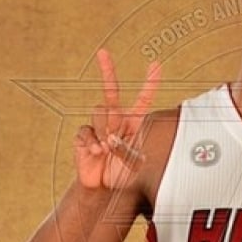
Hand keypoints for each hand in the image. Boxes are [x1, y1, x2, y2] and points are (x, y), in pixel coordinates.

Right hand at [74, 49, 160, 188]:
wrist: (105, 188)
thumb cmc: (125, 174)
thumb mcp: (136, 164)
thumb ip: (127, 150)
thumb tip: (110, 140)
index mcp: (135, 124)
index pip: (143, 100)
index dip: (150, 83)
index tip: (155, 65)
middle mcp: (116, 121)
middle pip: (111, 92)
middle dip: (107, 70)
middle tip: (103, 53)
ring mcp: (99, 127)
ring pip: (100, 113)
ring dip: (106, 130)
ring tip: (109, 149)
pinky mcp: (85, 136)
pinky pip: (87, 131)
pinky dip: (92, 143)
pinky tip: (97, 152)